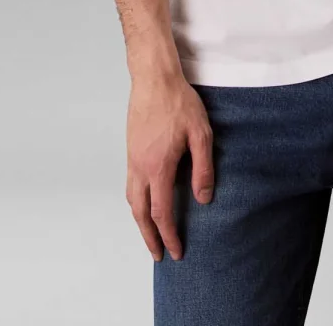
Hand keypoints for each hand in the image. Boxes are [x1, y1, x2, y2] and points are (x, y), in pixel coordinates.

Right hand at [126, 74, 213, 261]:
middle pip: (140, 213)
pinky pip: (130, 184)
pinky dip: (136, 202)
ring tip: (150, 234)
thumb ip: (203, 168)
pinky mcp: (130, 149)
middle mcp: (140, 167)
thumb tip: (203, 198)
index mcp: (158, 167)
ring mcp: (132, 158)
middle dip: (149, 237)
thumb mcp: (201, 134)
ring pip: (131, 200)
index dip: (169, 235)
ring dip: (140, 221)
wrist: (154, 78)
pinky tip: (145, 201)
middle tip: (159, 254)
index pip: (161, 213)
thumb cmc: (179, 102)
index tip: (175, 251)